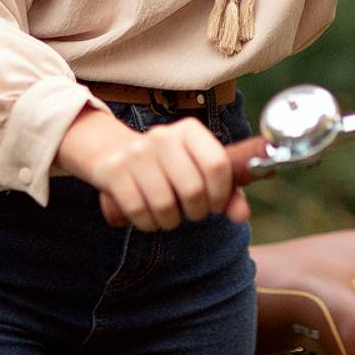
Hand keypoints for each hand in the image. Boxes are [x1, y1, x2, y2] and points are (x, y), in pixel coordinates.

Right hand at [55, 107, 249, 230]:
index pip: (217, 165)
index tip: (215, 205)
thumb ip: (228, 193)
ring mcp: (136, 153)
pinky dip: (148, 223)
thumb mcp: (198, 171)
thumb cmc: (168, 167)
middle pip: (193, 190)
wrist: (115, 152)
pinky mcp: (113, 171)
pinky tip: (149, 216)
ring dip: (170, 221)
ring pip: (165, 205)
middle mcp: (163, 136)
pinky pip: (139, 212)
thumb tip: (241, 215)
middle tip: (191, 212)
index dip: (221, 194)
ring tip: (169, 214)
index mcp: (190, 131)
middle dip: (196, 212)